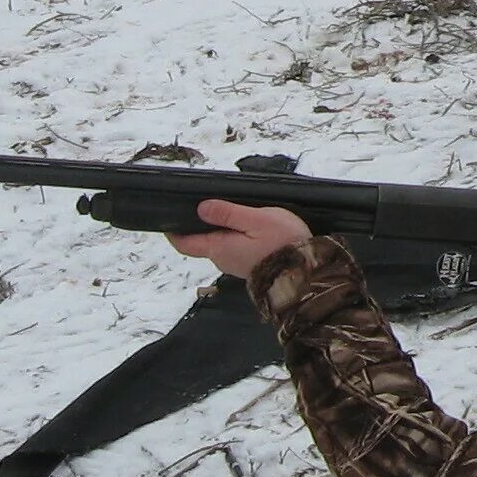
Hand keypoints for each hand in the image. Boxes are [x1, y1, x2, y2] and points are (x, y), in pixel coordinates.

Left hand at [167, 200, 311, 279]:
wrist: (308, 272)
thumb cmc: (283, 243)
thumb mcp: (257, 219)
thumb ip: (228, 213)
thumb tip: (200, 208)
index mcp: (219, 248)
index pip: (185, 243)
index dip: (173, 231)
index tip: (168, 217)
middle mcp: (223, 260)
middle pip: (203, 242)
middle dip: (201, 225)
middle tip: (207, 204)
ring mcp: (237, 265)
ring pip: (220, 245)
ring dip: (221, 230)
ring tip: (232, 211)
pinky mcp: (251, 266)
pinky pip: (234, 249)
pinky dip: (234, 237)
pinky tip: (247, 226)